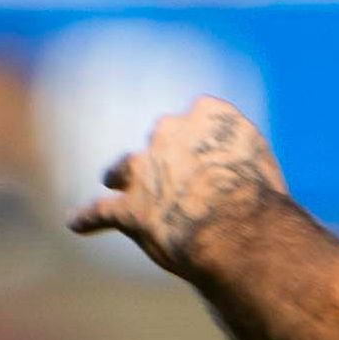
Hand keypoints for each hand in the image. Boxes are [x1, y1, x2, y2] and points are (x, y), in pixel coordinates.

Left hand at [72, 97, 291, 273]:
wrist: (236, 225)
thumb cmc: (262, 199)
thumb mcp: (263, 167)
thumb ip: (243, 164)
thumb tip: (239, 182)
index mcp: (211, 114)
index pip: (201, 114)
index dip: (202, 137)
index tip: (208, 151)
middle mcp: (171, 131)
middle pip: (161, 136)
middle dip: (164, 153)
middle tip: (174, 175)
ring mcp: (145, 169)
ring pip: (123, 167)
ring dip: (120, 173)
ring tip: (111, 179)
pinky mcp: (129, 207)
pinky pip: (101, 212)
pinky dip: (88, 218)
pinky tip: (75, 223)